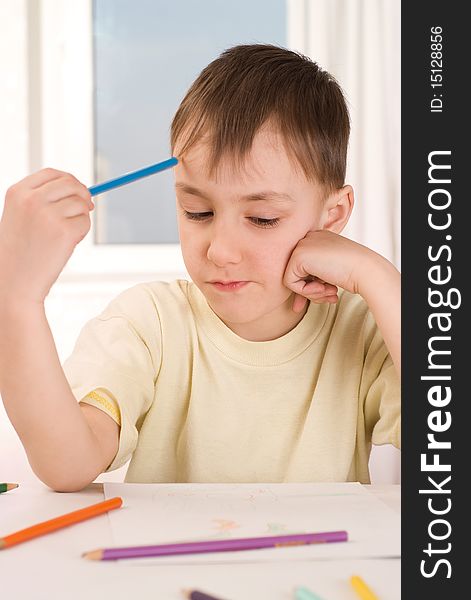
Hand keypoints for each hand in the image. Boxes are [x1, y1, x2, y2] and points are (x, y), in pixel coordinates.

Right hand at [0, 168, 93, 303]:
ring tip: (66, 235)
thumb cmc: (18, 252)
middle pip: (71, 184)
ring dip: (81, 217)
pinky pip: (85, 223)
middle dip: (83, 194)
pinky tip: (67, 244)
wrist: (13, 282)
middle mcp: (32, 200)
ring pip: (81, 204)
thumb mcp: (20, 217)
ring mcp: (49, 215)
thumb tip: (80, 191)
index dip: (69, 180)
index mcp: (17, 192)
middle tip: (88, 207)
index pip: (52, 173)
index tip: (77, 190)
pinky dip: (82, 232)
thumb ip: (42, 200)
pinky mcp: (64, 231)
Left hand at [283, 229, 371, 312]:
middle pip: (297, 273)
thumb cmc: (354, 274)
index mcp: (318, 239)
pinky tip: (323, 288)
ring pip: (293, 279)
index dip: (313, 286)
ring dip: (311, 293)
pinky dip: (305, 292)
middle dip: (312, 291)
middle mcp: (308, 238)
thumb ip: (313, 282)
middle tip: (331, 296)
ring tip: (330, 293)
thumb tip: (295, 306)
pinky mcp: (298, 256)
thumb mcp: (330, 274)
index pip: (305, 268)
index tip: (329, 295)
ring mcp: (302, 245)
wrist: (366, 270)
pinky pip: (290, 282)